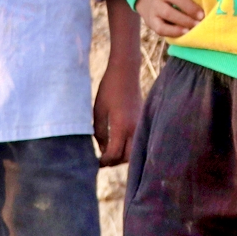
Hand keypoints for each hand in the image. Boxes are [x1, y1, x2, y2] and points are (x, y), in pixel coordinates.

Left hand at [95, 0, 142, 166]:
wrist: (125, 72)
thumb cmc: (108, 89)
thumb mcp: (98, 111)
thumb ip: (99, 133)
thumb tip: (102, 149)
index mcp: (121, 127)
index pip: (114, 154)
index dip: (103, 161)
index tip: (95, 163)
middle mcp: (134, 129)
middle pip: (126, 158)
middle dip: (114, 161)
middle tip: (102, 159)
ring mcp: (140, 125)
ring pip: (134, 151)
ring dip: (122, 155)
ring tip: (109, 151)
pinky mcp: (142, 121)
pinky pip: (137, 141)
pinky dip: (128, 146)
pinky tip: (117, 142)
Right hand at [134, 0, 202, 37]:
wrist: (149, 3)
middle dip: (189, 6)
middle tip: (203, 15)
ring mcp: (156, 6)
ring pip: (168, 12)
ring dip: (184, 20)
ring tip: (197, 26)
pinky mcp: (152, 21)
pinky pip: (161, 28)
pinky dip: (174, 31)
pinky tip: (186, 32)